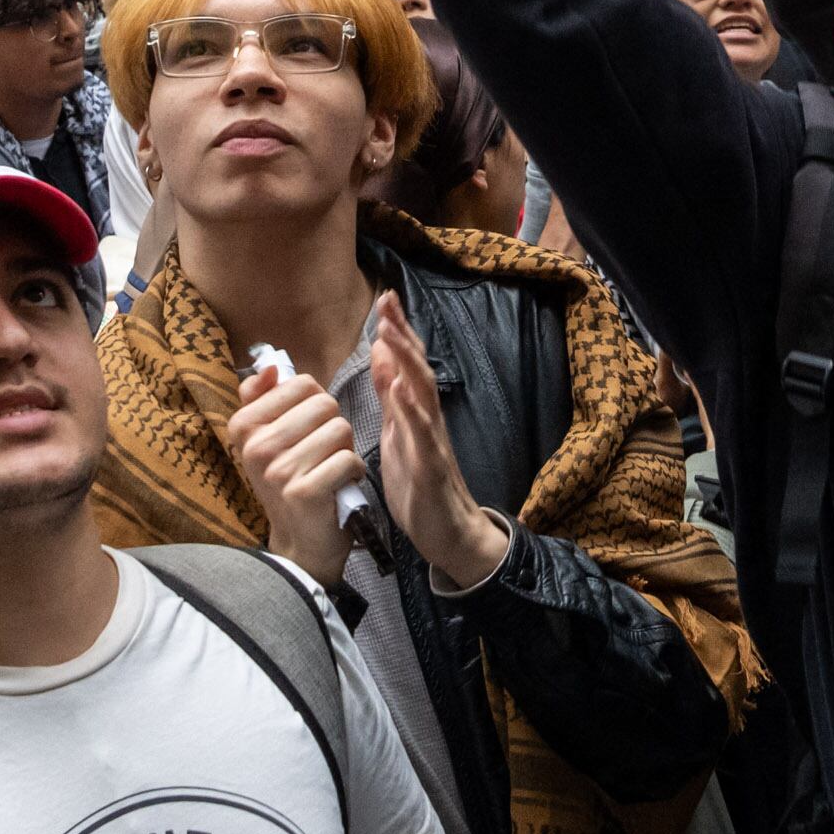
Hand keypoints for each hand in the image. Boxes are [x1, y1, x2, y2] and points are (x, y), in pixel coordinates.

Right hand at [218, 358, 360, 586]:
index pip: (301, 383)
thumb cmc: (288, 480)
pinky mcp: (305, 492)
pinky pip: (349, 459)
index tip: (305, 431)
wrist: (298, 541)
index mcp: (243, 425)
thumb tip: (270, 366)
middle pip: (325, 404)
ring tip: (329, 469)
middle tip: (320, 454)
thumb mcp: (265, 437)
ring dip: (345, 449)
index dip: (315, 404)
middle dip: (333, 426)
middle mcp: (257, 446)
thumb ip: (262, 397)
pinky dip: (354, 472)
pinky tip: (340, 486)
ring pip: (341, 429)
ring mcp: (280, 471)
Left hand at [363, 292, 508, 587]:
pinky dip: (412, 410)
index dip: (397, 332)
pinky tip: (401, 390)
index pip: (406, 365)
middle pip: (417, 368)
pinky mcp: (431, 466)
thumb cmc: (421, 485)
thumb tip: (384, 356)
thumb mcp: (397, 434)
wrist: (449, 535)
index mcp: (415, 412)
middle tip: (387, 300)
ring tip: (390, 332)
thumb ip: (392, 397)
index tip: (384, 299)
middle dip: (402, 333)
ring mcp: (432, 440)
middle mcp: (428, 419)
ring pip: (423, 393)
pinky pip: (423, 434)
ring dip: (407, 361)